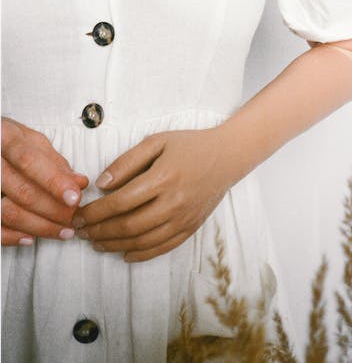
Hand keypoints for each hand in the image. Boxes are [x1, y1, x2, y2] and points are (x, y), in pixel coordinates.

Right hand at [1, 117, 88, 245]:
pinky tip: (31, 238)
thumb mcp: (31, 141)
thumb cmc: (8, 141)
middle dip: (53, 209)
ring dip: (39, 226)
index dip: (54, 181)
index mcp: (4, 136)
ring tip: (64, 231)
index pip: (30, 161)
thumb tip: (80, 182)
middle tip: (74, 218)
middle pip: (22, 190)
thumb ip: (54, 161)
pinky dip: (11, 236)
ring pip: (8, 212)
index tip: (75, 197)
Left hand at [72, 128, 231, 261]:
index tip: (79, 215)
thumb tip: (102, 184)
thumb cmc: (189, 145)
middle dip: (100, 231)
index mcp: (162, 178)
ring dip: (115, 245)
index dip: (96, 212)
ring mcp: (183, 218)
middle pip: (128, 225)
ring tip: (97, 243)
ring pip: (143, 241)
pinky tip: (125, 254)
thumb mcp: (157, 142)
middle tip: (82, 233)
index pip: (121, 202)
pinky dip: (141, 254)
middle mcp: (173, 202)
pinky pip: (162, 247)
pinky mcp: (190, 228)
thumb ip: (127, 161)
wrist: (227, 156)